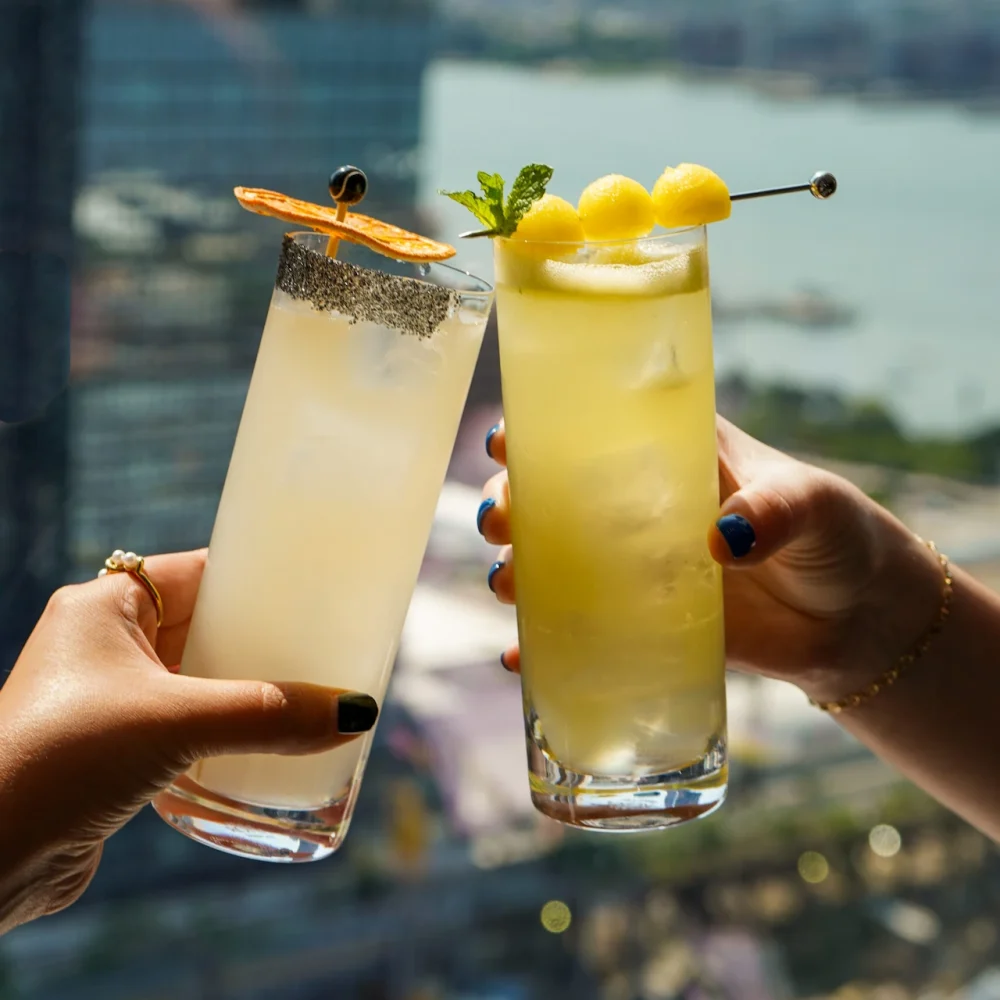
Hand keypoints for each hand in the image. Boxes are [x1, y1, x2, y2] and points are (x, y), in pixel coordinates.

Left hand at [0, 550, 377, 932]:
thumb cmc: (64, 759)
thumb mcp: (175, 722)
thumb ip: (269, 715)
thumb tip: (355, 713)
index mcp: (105, 607)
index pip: (199, 572)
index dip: (255, 578)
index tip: (313, 588)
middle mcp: (104, 644)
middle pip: (205, 627)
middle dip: (260, 642)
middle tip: (323, 649)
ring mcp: (107, 698)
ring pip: (197, 681)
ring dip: (245, 692)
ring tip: (308, 697)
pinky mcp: (113, 749)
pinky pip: (185, 725)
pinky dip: (224, 732)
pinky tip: (265, 746)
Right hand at [478, 416, 941, 700]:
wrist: (856, 620)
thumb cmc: (836, 537)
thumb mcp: (812, 505)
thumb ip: (775, 509)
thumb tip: (723, 540)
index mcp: (672, 458)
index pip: (592, 432)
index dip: (540, 432)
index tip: (505, 440)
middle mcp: (640, 511)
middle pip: (553, 499)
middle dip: (511, 504)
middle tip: (500, 520)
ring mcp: (636, 571)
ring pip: (555, 564)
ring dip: (516, 570)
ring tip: (506, 584)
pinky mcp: (645, 627)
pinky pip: (581, 633)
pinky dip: (545, 646)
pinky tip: (520, 658)